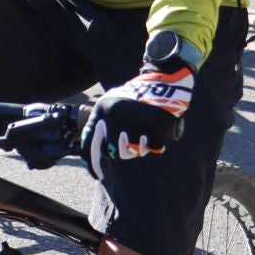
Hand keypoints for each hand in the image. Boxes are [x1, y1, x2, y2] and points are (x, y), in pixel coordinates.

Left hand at [82, 41, 197, 180]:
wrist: (164, 79)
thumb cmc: (137, 95)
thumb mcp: (112, 102)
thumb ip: (102, 124)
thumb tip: (96, 153)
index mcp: (101, 110)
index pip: (89, 144)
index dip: (92, 164)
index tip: (98, 175)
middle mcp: (114, 117)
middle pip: (113, 152)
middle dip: (123, 152)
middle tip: (130, 146)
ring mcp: (134, 122)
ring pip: (133, 152)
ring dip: (140, 147)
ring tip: (145, 133)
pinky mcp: (153, 126)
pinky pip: (152, 148)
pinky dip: (155, 143)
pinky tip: (157, 132)